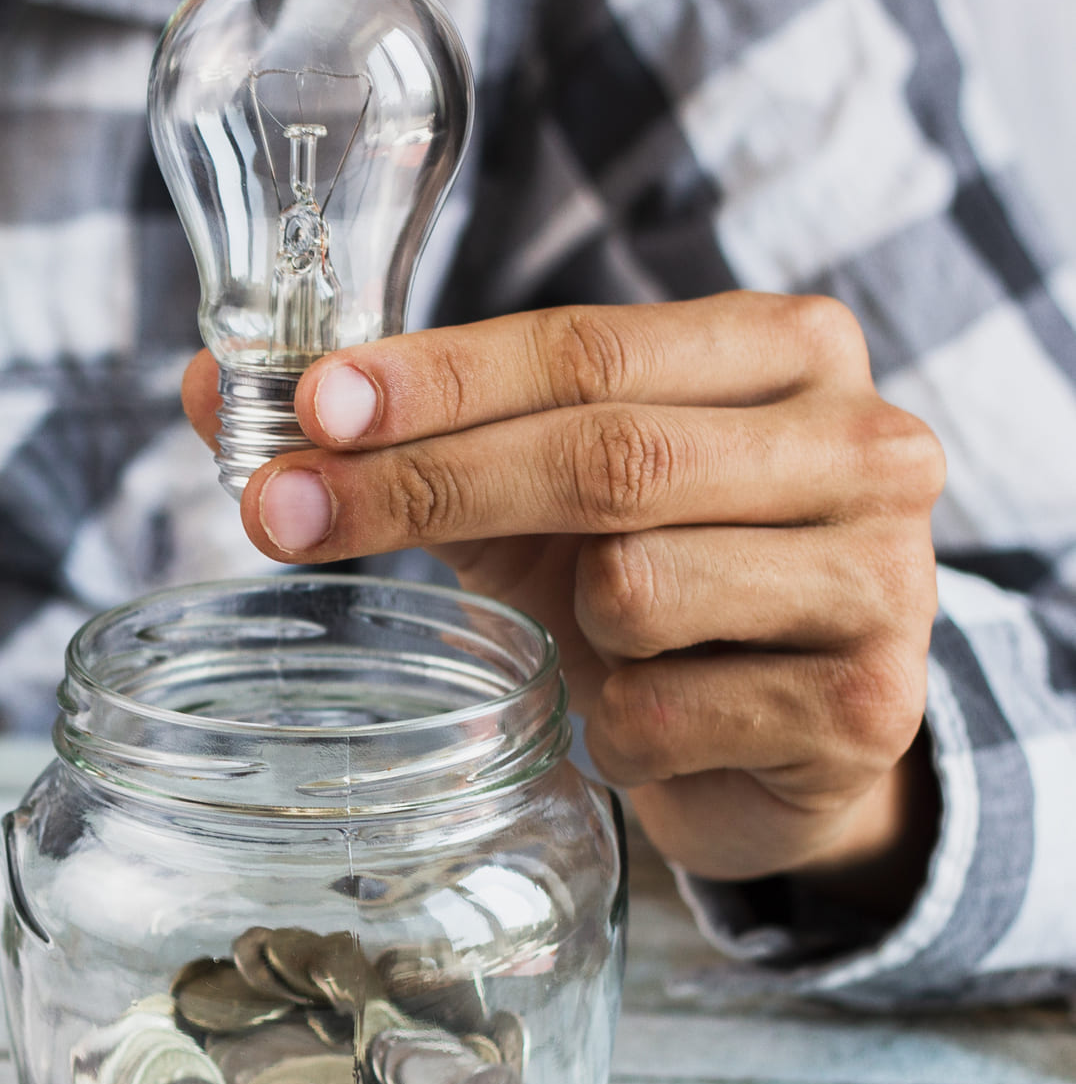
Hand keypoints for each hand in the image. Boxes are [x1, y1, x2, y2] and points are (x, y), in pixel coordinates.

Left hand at [183, 291, 944, 901]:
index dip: (434, 380)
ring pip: (634, 588)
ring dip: (562, 632)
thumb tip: (200, 387)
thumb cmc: (656, 580)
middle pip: (603, 454)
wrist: (796, 736)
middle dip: (422, 486)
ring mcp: (883, 577)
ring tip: (594, 641)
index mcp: (782, 349)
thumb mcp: (529, 492)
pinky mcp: (864, 707)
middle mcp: (861, 442)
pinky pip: (658, 715)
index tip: (309, 407)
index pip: (583, 347)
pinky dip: (610, 728)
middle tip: (283, 513)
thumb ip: (392, 432)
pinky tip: (652, 719)